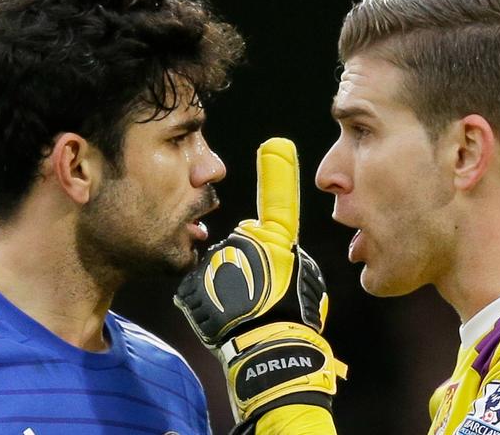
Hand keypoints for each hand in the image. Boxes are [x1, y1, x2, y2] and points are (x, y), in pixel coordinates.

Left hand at [175, 137, 346, 422]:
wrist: (268, 355)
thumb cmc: (292, 323)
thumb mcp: (303, 286)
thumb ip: (285, 259)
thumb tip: (266, 247)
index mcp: (278, 245)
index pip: (280, 205)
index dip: (279, 176)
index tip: (277, 146)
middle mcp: (247, 247)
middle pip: (242, 244)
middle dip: (246, 264)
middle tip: (259, 296)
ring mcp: (220, 264)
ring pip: (221, 266)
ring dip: (227, 284)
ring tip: (242, 310)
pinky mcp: (196, 285)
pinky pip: (202, 286)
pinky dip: (209, 300)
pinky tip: (224, 316)